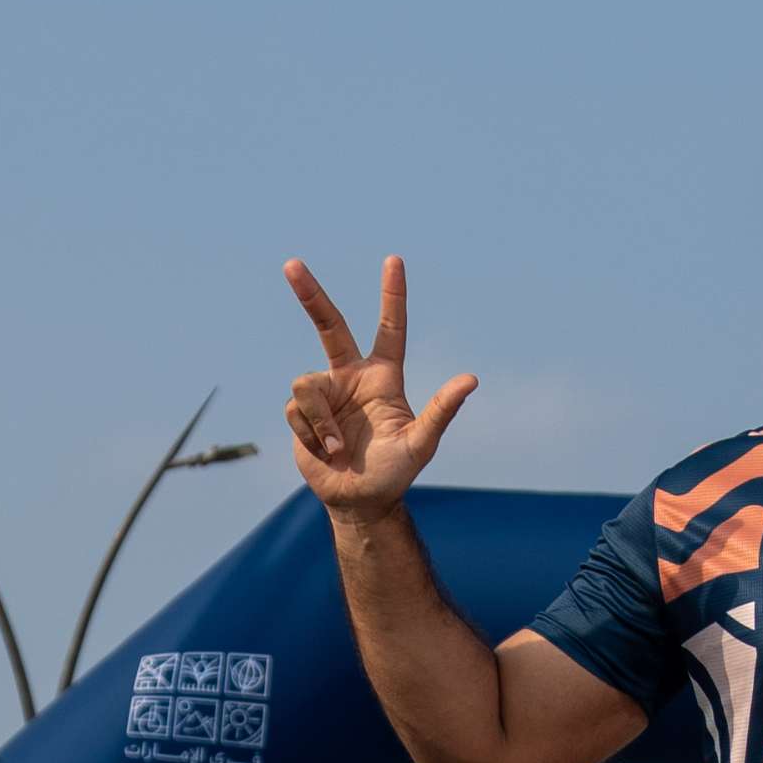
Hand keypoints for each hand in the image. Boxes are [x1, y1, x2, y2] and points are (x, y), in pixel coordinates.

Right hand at [281, 256, 477, 517]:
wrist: (359, 501)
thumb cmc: (395, 472)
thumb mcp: (421, 443)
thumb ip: (441, 411)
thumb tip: (470, 380)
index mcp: (383, 377)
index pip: (390, 329)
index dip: (392, 295)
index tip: (394, 260)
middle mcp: (351, 377)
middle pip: (329, 326)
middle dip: (310, 295)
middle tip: (291, 264)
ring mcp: (325, 393)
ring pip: (306, 384)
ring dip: (322, 422)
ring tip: (339, 449)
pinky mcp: (301, 413)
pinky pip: (296, 410)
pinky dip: (312, 434)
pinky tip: (325, 452)